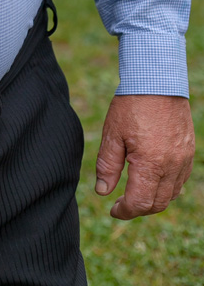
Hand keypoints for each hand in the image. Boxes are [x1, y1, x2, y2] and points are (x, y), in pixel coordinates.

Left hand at [95, 95, 194, 219]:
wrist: (157, 80)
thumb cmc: (131, 104)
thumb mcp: (112, 133)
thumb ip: (107, 165)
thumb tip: (102, 192)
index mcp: (151, 164)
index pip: (139, 203)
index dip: (124, 211)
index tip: (113, 210)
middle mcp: (171, 166)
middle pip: (157, 204)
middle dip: (138, 209)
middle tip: (121, 203)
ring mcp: (183, 159)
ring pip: (171, 195)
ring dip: (153, 200)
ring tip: (135, 192)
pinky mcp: (188, 151)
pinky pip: (180, 180)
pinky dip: (167, 187)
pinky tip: (152, 178)